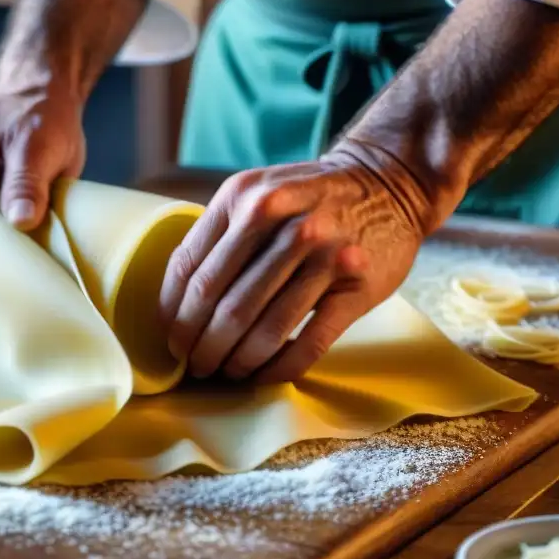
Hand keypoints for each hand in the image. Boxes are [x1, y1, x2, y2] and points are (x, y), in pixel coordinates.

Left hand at [158, 146, 434, 383]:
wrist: (388, 182)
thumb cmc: (309, 198)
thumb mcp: (257, 194)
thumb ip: (219, 236)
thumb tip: (175, 304)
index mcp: (243, 197)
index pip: (190, 269)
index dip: (173, 314)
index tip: (170, 341)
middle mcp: (281, 221)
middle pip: (221, 303)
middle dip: (200, 346)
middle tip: (194, 365)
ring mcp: (323, 253)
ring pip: (262, 328)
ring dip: (236, 361)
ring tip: (226, 372)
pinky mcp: (355, 286)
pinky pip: (307, 343)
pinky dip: (279, 368)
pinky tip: (263, 375)